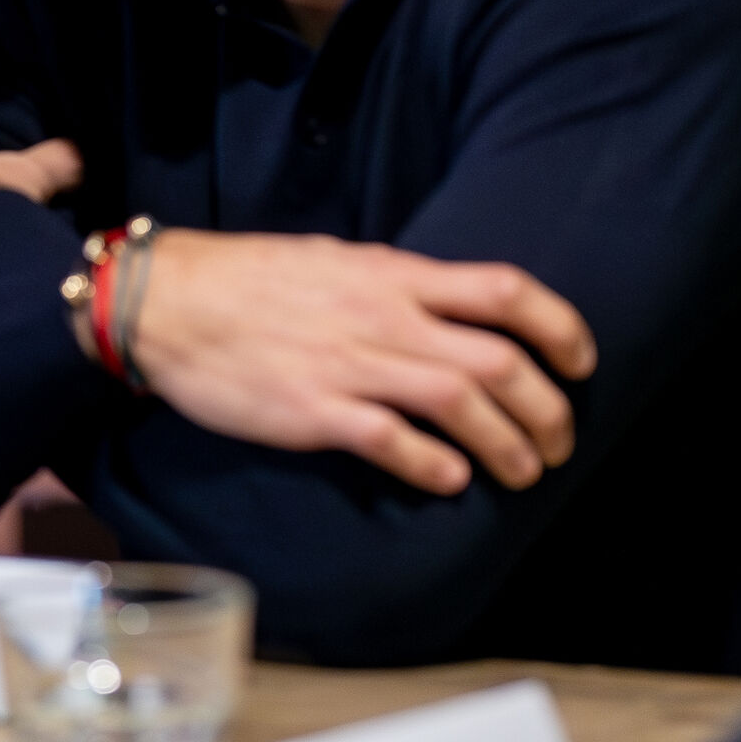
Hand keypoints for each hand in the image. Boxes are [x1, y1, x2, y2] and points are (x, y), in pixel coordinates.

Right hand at [127, 232, 598, 496]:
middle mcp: (382, 317)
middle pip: (501, 362)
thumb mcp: (332, 260)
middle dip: (548, 411)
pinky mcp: (313, 410)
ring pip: (462, 405)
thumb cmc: (244, 279)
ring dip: (509, 448)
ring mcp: (349, 364)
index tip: (579, 362)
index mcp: (391, 275)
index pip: (505, 290)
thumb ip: (393, 284)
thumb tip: (446, 308)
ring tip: (522, 472)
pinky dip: (435, 467)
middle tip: (558, 443)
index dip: (560, 328)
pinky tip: (450, 481)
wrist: (160, 300)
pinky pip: (395, 442)